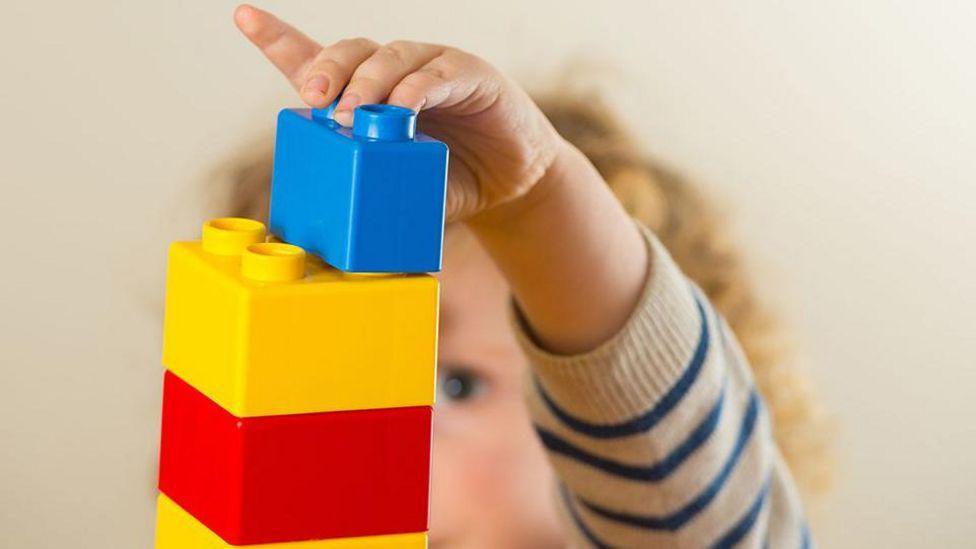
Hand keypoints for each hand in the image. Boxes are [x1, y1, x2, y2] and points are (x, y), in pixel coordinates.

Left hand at [234, 4, 565, 221]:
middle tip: (314, 100)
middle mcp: (395, 72)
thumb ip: (370, 191)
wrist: (510, 185)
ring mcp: (432, 67)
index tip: (245, 17)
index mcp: (369, 94)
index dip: (279, 38)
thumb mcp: (399, 188)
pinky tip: (404, 108)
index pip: (316, 58)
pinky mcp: (468, 73)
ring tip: (352, 116)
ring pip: (389, 57)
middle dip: (326, 71)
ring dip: (367, 83)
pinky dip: (417, 88)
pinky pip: (437, 72)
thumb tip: (325, 232)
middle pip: (349, 52)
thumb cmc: (448, 182)